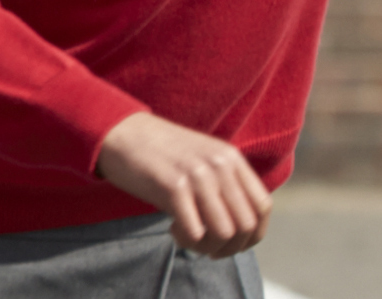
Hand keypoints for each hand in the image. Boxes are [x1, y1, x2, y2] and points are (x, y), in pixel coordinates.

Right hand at [95, 111, 270, 256]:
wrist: (119, 132)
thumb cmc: (158, 153)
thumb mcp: (202, 160)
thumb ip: (224, 184)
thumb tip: (238, 226)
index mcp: (231, 159)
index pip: (262, 207)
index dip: (253, 234)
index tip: (233, 244)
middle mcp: (220, 166)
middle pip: (246, 225)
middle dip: (230, 247)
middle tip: (208, 248)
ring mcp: (197, 175)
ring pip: (224, 232)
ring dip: (207, 247)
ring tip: (188, 238)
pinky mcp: (172, 186)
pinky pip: (195, 231)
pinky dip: (187, 241)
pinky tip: (172, 229)